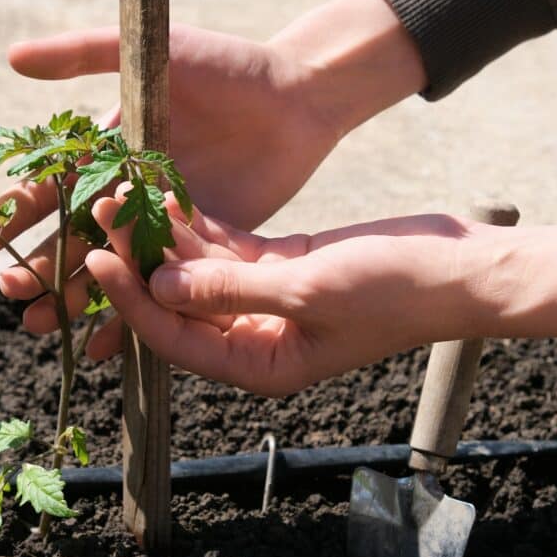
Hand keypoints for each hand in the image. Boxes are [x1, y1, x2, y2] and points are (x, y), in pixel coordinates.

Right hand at [0, 0, 426, 340]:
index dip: (12, 215)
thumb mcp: (150, 52)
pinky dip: (131, 317)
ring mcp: (159, 224)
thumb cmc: (224, 66)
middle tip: (10, 291)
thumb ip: (83, 53)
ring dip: (70, 297)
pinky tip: (101, 346)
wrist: (296, 98)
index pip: (48, 187)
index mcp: (105, 151)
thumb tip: (11, 58)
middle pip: (69, 236)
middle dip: (36, 264)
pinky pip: (159, 288)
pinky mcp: (197, 248)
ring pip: (106, 268)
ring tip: (39, 326)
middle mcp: (126, 191)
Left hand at [86, 199, 556, 396]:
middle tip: (104, 211)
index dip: (132, 299)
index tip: (97, 256)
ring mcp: (267, 302)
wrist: (459, 268)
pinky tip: (171, 195)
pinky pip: (228, 251)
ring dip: (166, 237)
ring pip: (200, 273)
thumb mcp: (308, 289)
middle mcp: (255, 340)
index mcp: (260, 364)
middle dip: (140, 261)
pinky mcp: (282, 268)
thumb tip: (160, 287)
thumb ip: (231, 290)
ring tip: (128, 192)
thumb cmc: (396, 290)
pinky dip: (201, 227)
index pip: (176, 338)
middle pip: (180, 303)